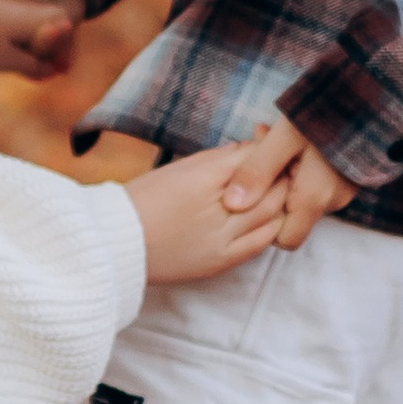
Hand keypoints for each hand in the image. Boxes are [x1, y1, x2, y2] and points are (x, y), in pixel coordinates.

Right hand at [130, 141, 293, 285]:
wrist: (114, 244)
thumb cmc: (141, 200)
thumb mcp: (176, 169)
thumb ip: (215, 159)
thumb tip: (246, 149)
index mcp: (203, 177)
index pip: (254, 157)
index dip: (268, 147)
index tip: (271, 142)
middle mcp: (217, 208)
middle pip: (270, 185)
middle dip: (283, 171)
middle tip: (287, 163)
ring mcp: (222, 238)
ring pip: (272, 213)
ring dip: (283, 198)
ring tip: (282, 188)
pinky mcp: (221, 261)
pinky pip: (261, 243)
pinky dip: (272, 226)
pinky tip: (272, 217)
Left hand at [223, 112, 356, 251]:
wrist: (373, 91)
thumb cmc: (328, 111)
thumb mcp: (284, 136)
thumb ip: (257, 171)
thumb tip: (232, 205)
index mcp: (316, 198)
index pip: (285, 240)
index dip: (264, 222)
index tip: (253, 185)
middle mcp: (333, 201)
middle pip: (291, 216)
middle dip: (270, 188)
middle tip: (259, 148)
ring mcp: (343, 190)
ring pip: (302, 197)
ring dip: (282, 172)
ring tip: (271, 136)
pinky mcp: (347, 176)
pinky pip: (315, 183)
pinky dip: (298, 166)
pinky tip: (291, 138)